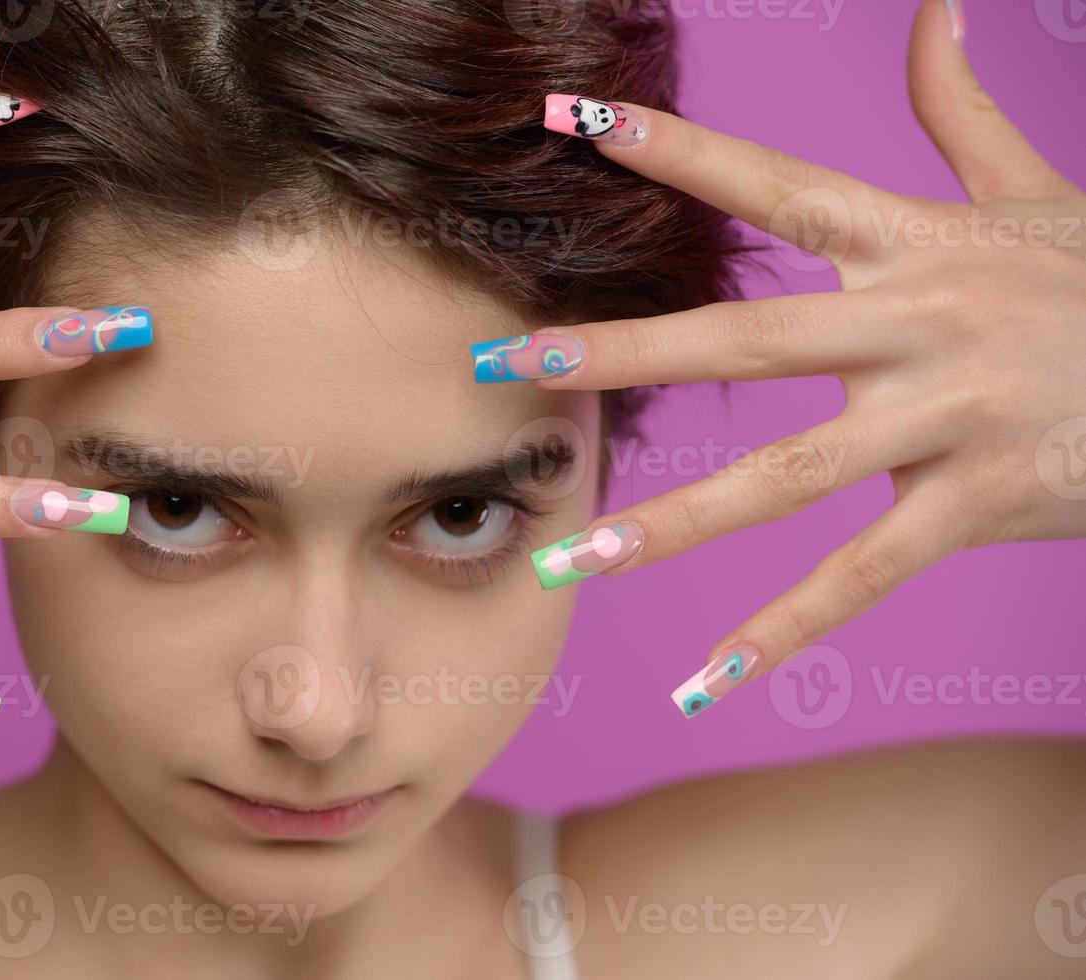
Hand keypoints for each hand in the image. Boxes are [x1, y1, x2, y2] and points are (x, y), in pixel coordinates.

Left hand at [473, 0, 1084, 716]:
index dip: (675, 151)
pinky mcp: (980, 502)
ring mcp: (948, 418)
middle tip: (500, 362)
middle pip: (747, 339)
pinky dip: (780, 636)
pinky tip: (698, 685)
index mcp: (913, 243)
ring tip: (564, 560)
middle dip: (619, 351)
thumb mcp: (1032, 187)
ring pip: (784, 478)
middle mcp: (919, 325)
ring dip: (668, 525)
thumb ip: (957, 106)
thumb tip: (931, 7)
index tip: (571, 122)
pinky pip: (861, 579)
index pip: (773, 186)